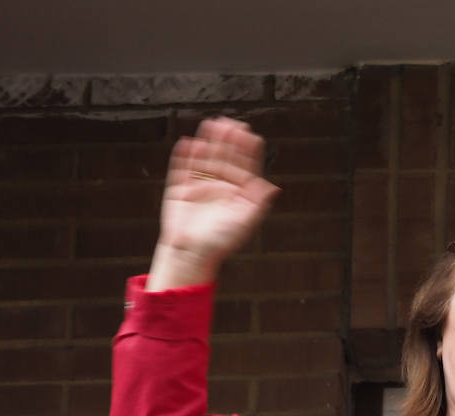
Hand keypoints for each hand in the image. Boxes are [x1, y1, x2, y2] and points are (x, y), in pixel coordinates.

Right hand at [146, 117, 280, 290]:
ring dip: (209, 142)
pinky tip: (190, 143)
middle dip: (229, 141)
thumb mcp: (244, 222)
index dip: (248, 151)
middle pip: (226, 157)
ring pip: (205, 158)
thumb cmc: (222, 241)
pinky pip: (183, 168)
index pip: (246, 166)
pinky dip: (186, 156)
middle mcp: (221, 185)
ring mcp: (201, 184)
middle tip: (231, 123)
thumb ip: (257, 204)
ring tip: (211, 125)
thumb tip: (273, 187)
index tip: (251, 135)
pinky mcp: (181, 188)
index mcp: (239, 192)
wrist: (193, 254)